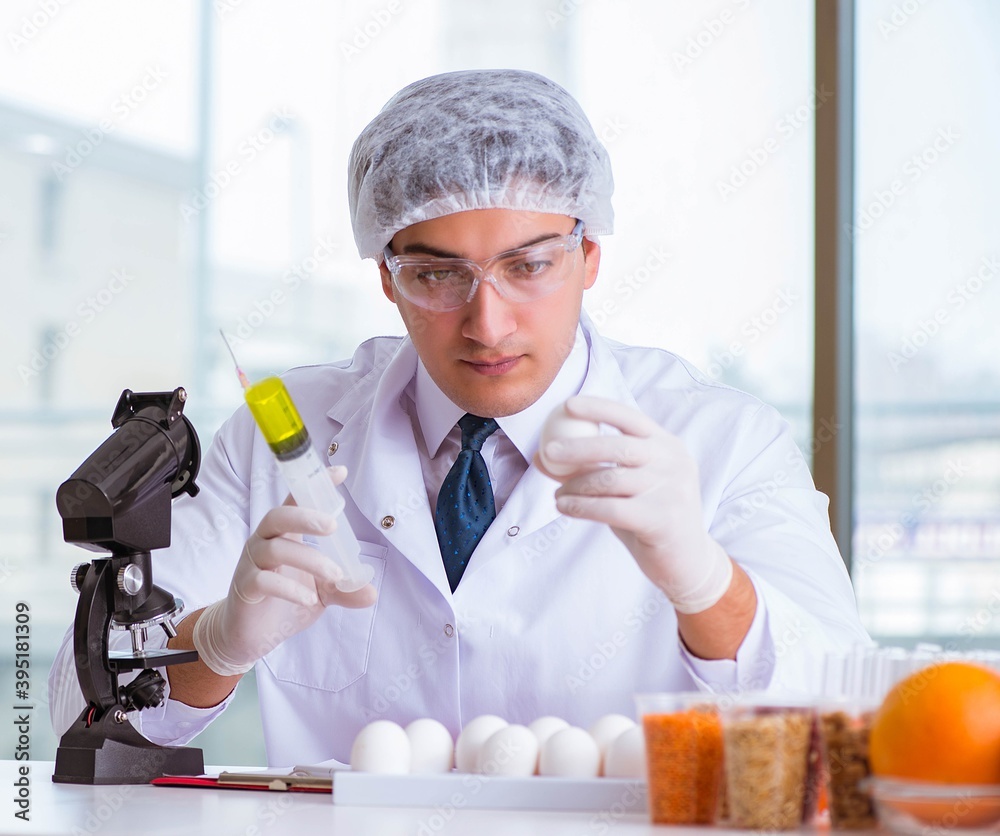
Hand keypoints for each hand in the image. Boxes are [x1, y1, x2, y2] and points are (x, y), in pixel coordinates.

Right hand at [193, 466, 376, 676]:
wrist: (249, 636)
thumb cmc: (283, 601)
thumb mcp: (321, 593)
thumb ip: (344, 589)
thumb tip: (372, 593)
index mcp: (284, 535)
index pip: (296, 501)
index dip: (315, 485)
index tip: (339, 472)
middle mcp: (264, 542)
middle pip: (278, 516)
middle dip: (305, 516)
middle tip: (333, 525)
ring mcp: (251, 564)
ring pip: (275, 549)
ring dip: (309, 559)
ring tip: (335, 576)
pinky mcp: (244, 588)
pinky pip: (264, 581)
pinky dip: (290, 589)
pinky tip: (309, 599)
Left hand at [534, 395, 731, 613]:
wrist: (687, 561)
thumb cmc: (648, 517)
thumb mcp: (626, 487)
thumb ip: (591, 469)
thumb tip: (543, 455)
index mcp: (667, 445)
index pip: (631, 418)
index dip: (599, 408)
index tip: (568, 404)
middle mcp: (673, 462)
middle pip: (618, 446)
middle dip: (578, 446)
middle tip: (549, 451)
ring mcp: (672, 489)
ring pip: (610, 480)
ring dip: (575, 486)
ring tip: (558, 495)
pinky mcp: (663, 518)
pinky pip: (610, 508)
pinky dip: (581, 507)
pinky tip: (564, 507)